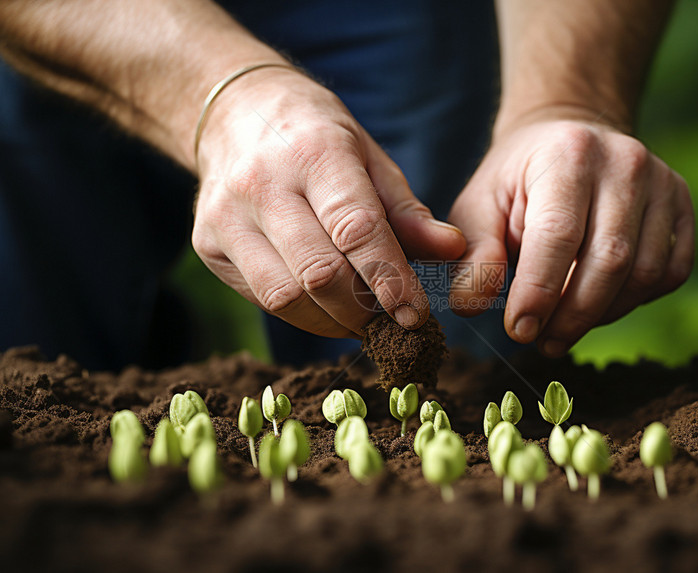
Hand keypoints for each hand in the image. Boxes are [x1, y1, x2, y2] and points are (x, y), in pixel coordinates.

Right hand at [192, 67, 465, 337]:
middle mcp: (262, 184)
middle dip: (363, 311)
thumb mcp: (370, 158)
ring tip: (361, 321)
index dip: (390, 280)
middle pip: (319, 273)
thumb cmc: (317, 137)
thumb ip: (409, 212)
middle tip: (392, 324)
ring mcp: (226, 216)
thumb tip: (455, 251)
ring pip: (285, 296)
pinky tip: (326, 308)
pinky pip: (262, 298)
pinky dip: (302, 314)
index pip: (356, 229)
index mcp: (315, 152)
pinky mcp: (207, 244)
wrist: (233, 112)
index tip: (416, 315)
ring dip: (332, 322)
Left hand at [448, 112, 693, 355]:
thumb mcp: (479, 207)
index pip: (559, 235)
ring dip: (603, 314)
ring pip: (645, 273)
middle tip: (543, 342)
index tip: (520, 332)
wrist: (567, 138)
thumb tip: (470, 307)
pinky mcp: (681, 203)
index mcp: (567, 154)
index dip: (540, 293)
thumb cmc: (516, 182)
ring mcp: (661, 181)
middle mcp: (624, 162)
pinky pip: (671, 272)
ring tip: (565, 326)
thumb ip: (476, 256)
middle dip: (573, 316)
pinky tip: (601, 303)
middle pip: (610, 261)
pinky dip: (636, 301)